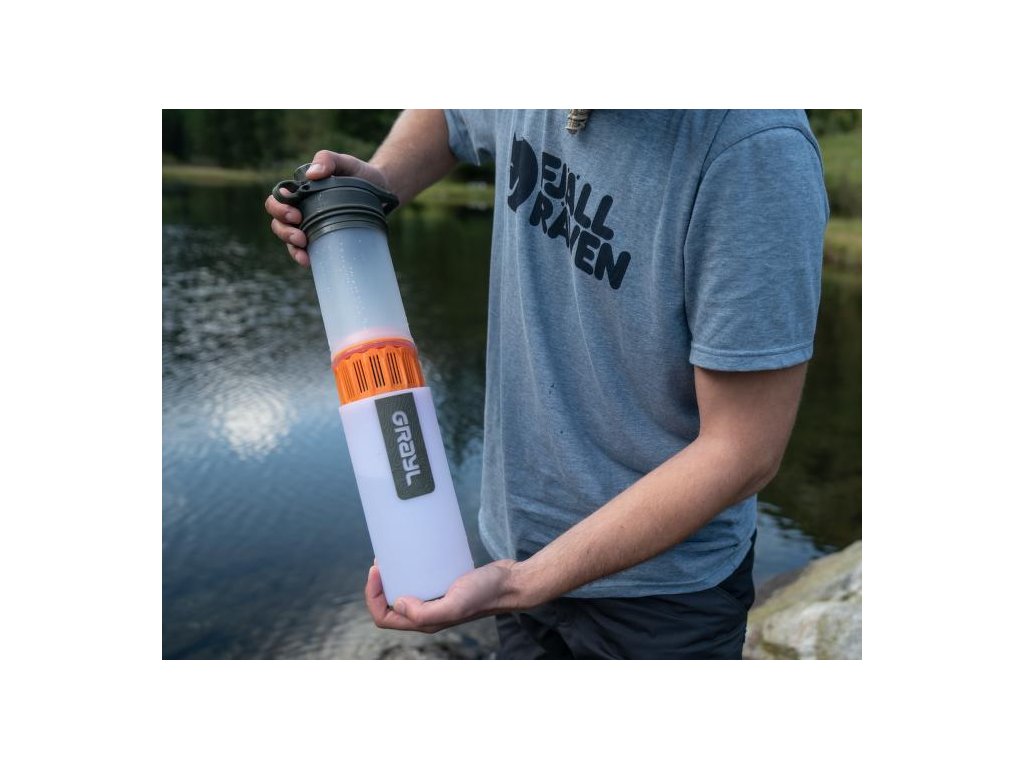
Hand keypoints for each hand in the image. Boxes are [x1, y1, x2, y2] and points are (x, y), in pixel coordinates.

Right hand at [263, 150, 391, 266]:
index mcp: (300, 191)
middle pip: (278, 222)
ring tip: (304, 248)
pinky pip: (306, 251)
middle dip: (284, 230)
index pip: (278, 200)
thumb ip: (327, 160)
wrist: (380, 190)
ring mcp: (310, 226)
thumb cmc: (358, 174)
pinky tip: (309, 261)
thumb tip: (312, 174)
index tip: (296, 214)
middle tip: (300, 236)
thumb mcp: (344, 162)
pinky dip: (303, 257)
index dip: (279, 208)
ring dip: (291, 247)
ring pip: (288, 239)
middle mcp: (301, 209)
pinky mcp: (322, 239)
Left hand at [364, 559, 518, 633]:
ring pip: (403, 590)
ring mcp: (435, 600)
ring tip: (393, 554)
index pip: (383, 617)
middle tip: (382, 559)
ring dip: (393, 575)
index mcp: (424, 623)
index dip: (372, 596)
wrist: (509, 583)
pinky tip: (413, 553)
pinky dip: (410, 568)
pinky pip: (419, 579)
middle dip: (379, 583)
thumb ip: (425, 613)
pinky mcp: (443, 585)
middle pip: (389, 604)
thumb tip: (397, 603)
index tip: (376, 569)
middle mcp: (426, 614)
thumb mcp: (454, 604)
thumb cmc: (485, 594)